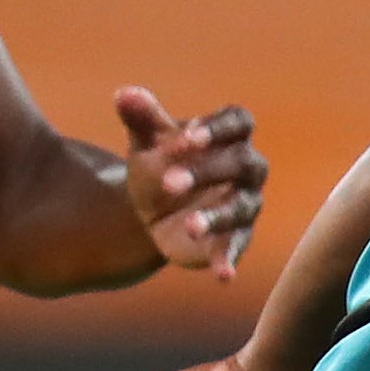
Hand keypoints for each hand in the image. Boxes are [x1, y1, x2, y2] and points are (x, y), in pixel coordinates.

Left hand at [116, 85, 267, 279]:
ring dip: (217, 216)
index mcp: (229, 134)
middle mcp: (246, 168)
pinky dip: (230, 260)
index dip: (217, 129)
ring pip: (241, 208)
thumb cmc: (159, 160)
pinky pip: (236, 248)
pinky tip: (223, 276)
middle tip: (169, 182)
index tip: (187, 137)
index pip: (237, 123)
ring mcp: (243, 204)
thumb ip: (141, 117)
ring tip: (191, 225)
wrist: (151, 206)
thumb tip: (123, 94)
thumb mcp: (147, 140)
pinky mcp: (234, 239)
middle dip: (206, 171)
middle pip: (240, 163)